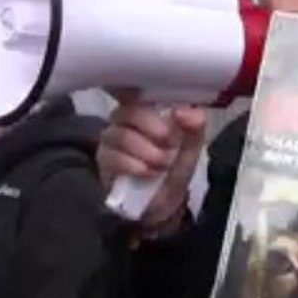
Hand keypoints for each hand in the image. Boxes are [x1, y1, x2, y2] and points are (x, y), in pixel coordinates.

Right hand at [98, 91, 206, 235]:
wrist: (163, 206)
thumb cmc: (174, 170)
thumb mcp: (191, 150)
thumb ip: (194, 129)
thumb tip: (187, 112)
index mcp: (147, 110)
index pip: (135, 91)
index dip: (142, 93)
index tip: (158, 104)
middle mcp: (124, 120)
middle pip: (128, 111)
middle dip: (152, 127)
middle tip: (169, 144)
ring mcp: (110, 139)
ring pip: (120, 134)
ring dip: (146, 150)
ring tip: (161, 164)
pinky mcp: (103, 161)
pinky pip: (112, 156)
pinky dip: (133, 165)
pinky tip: (147, 173)